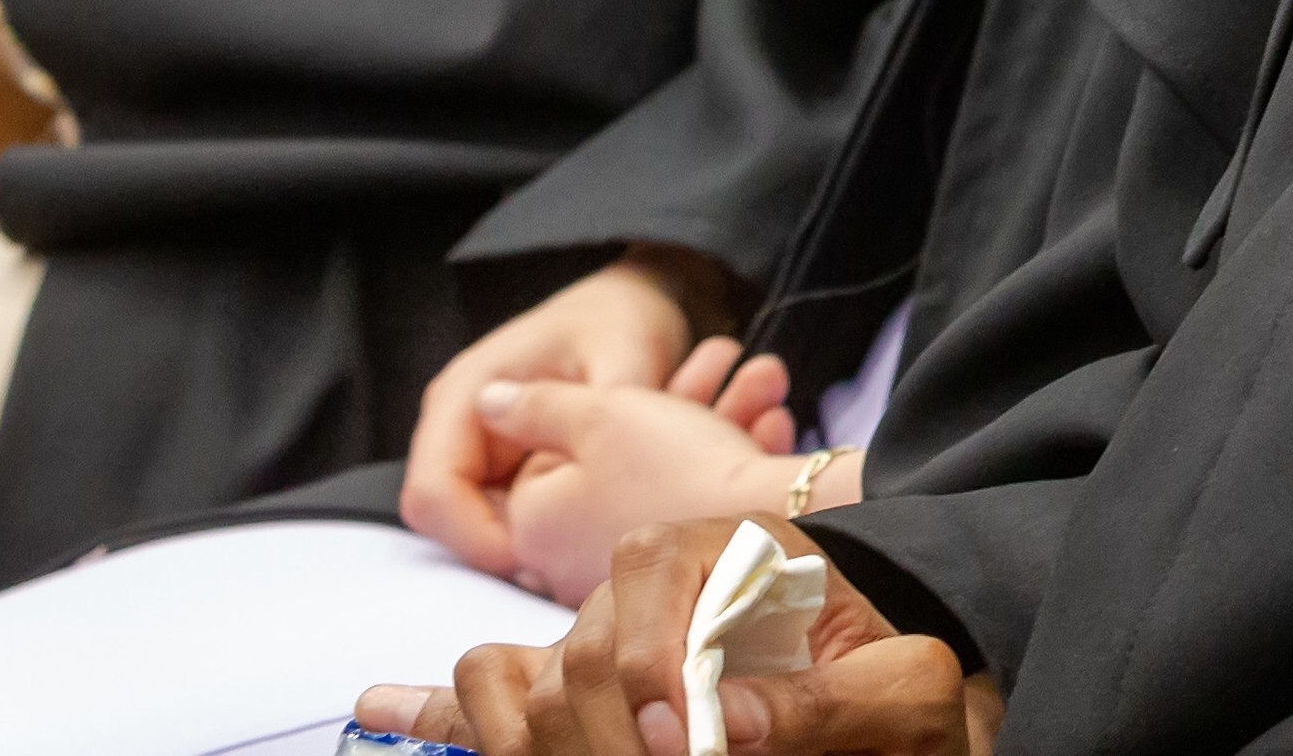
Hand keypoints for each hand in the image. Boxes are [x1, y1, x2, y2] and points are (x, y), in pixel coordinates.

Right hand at [365, 523, 993, 755]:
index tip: (695, 746)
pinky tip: (378, 703)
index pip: (643, 603)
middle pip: (576, 660)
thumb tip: (729, 723)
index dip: (658, 685)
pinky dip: (434, 707)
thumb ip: (832, 701)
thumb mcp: (908, 688)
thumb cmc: (913, 678)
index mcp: (725, 555)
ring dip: (538, 742)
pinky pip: (496, 692)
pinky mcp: (592, 696)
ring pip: (520, 686)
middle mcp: (650, 589)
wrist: (914, 683)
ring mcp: (611, 643)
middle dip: (611, 738)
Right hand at [404, 256, 721, 578]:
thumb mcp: (622, 362)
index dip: (476, 540)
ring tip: (582, 545)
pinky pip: (500, 523)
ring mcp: (472, 447)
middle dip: (501, 550)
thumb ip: (590, 419)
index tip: (538, 560)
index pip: (432, 495)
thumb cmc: (621, 324)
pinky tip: (584, 530)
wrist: (628, 305)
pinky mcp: (497, 468)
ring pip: (471, 530)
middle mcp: (455, 424)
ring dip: (521, 546)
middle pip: (444, 522)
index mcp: (465, 393)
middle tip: (566, 564)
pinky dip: (536, 537)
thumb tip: (549, 481)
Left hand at [479, 349, 806, 606]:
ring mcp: (622, 581)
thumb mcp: (594, 411)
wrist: (773, 525)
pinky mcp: (674, 589)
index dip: (595, 413)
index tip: (650, 387)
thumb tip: (487, 402)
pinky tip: (767, 426)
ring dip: (709, 422)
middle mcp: (567, 566)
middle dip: (666, 407)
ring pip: (657, 480)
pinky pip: (686, 512)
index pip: (541, 453)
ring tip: (761, 382)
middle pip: (607, 463)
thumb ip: (530, 405)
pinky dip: (721, 469)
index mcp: (533, 525)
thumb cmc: (674, 466)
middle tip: (719, 365)